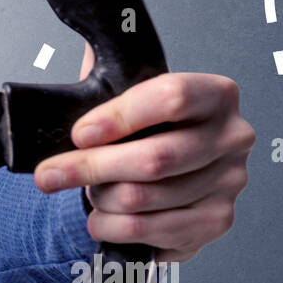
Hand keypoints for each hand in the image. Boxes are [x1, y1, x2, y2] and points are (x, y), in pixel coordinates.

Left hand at [34, 69, 254, 263]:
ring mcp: (230, 182)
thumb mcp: (127, 90)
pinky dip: (111, 227)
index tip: (79, 134)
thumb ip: (105, 73)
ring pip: (144, 199)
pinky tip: (101, 218)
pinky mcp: (216, 221)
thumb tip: (79, 50)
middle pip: (155, 158)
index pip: (171, 98)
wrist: (169, 171)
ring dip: (100, 199)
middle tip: (50, 174)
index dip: (118, 117)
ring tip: (88, 191)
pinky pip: (149, 231)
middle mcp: (232, 137)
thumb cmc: (145, 128)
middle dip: (91, 169)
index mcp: (216, 94)